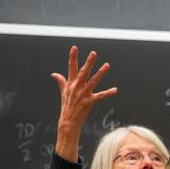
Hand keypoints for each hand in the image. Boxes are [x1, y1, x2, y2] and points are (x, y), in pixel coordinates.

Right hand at [51, 46, 117, 161]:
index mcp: (70, 84)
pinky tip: (115, 90)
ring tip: (107, 65)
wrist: (68, 121)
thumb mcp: (63, 93)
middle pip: (83, 72)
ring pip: (93, 81)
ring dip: (101, 73)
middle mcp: (77, 87)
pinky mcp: (89, 102)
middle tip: (94, 53)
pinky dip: (108, 93)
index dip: (73, 57)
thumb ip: (61, 82)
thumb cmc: (67, 106)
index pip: (71, 67)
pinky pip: (100, 96)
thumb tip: (54, 74)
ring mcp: (83, 94)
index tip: (75, 47)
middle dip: (88, 62)